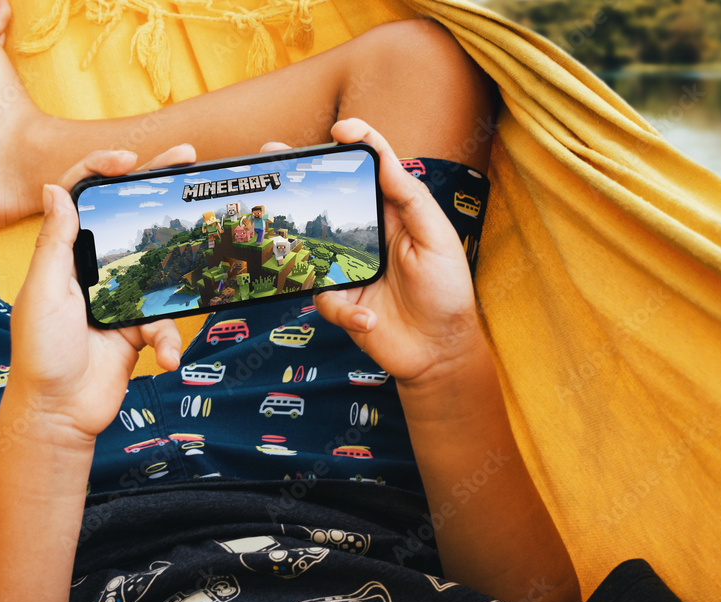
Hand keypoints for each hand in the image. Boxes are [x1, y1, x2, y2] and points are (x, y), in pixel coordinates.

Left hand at [5, 147, 193, 445]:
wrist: (60, 411)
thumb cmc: (42, 352)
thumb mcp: (45, 292)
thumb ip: (55, 243)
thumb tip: (55, 189)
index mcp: (66, 255)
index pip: (82, 199)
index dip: (102, 170)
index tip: (131, 159)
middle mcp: (96, 270)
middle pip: (130, 221)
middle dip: (158, 191)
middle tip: (189, 158)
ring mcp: (120, 298)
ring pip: (161, 274)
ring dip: (175, 290)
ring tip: (173, 307)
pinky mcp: (139, 328)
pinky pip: (166, 323)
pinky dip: (169, 341)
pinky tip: (166, 356)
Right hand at [300, 119, 483, 385]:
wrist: (440, 352)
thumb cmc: (447, 292)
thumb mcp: (438, 240)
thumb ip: (412, 199)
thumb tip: (385, 159)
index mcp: (395, 213)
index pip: (374, 169)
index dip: (359, 143)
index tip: (341, 130)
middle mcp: (368, 235)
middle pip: (329, 198)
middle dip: (300, 176)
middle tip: (272, 155)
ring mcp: (350, 267)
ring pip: (311, 248)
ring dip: (309, 256)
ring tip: (326, 264)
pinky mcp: (340, 300)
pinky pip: (324, 299)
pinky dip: (346, 311)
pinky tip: (369, 319)